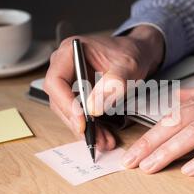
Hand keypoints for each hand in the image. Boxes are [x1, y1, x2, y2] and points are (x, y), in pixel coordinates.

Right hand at [43, 25, 163, 150]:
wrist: (137, 54)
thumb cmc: (130, 53)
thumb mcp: (128, 65)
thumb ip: (114, 83)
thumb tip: (93, 108)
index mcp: (70, 51)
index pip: (55, 81)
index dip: (66, 103)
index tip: (82, 121)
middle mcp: (64, 66)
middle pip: (59, 100)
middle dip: (77, 122)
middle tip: (95, 138)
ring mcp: (69, 80)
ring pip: (68, 111)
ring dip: (84, 129)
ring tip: (103, 141)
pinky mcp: (76, 93)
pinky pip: (78, 113)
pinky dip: (90, 127)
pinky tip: (102, 137)